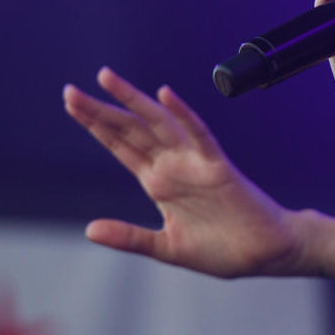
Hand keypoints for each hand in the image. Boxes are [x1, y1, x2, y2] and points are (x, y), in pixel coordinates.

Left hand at [63, 67, 301, 277]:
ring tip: (106, 80)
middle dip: (100, 110)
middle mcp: (172, 166)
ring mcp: (194, 163)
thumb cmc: (221, 249)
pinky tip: (166, 96)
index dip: (96, 125)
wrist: (264, 254)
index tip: (71, 104)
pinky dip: (183, 114)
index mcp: (158, 183)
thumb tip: (89, 230)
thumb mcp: (166, 248)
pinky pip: (199, 135)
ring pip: (158, 124)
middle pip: (131, 130)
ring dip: (133, 101)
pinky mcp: (218, 167)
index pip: (120, 147)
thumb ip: (129, 237)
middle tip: (70, 91)